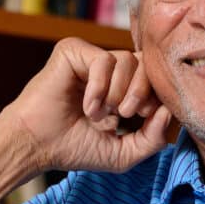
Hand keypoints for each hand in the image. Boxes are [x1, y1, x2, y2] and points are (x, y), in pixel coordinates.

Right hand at [0, 37, 171, 175]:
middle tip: (125, 115)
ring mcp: (89, 57)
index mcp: (121, 86)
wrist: (36, 146)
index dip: (156, 95)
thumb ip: (153, 138)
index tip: (143, 117)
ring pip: (127, 60)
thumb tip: (168, 112)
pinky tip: (87, 107)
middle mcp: (107, 69)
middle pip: (146, 63)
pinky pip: (103, 60)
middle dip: (142, 92)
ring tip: (99, 114)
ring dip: (118, 93)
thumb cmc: (74, 149)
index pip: (153, 76)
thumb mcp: (124, 153)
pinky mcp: (72, 50)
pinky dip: (99, 88)